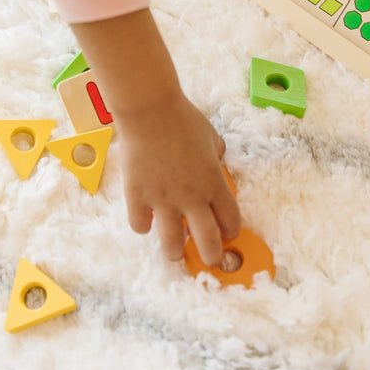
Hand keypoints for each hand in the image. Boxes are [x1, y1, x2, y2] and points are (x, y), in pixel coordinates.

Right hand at [70, 8, 240, 265]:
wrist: (150, 111)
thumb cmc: (184, 120)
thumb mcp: (212, 137)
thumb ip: (216, 155)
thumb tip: (217, 161)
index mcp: (214, 184)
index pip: (230, 220)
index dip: (231, 231)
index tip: (228, 233)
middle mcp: (191, 198)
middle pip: (208, 243)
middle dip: (212, 256)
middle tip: (210, 258)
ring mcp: (163, 201)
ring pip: (172, 244)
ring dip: (176, 251)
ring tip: (176, 251)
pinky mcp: (137, 197)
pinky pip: (140, 225)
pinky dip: (143, 225)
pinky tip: (146, 220)